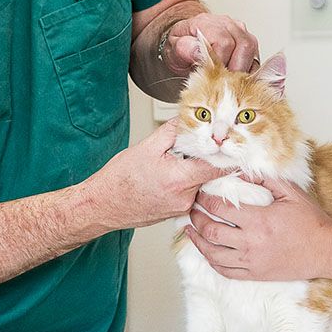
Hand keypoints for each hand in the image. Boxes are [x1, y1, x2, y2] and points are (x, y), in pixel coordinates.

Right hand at [87, 120, 222, 229]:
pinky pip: (192, 193)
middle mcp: (184, 198)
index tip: (229, 142)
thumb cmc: (119, 179)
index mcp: (179, 179)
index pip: (218, 167)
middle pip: (211, 175)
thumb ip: (174, 131)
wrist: (102, 205)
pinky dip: (187, 181)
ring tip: (176, 162)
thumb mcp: (147, 146)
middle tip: (198, 147)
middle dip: (207, 158)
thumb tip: (191, 118)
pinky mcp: (178, 212)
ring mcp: (182, 208)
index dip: (225, 153)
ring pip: (201, 183)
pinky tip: (171, 175)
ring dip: (196, 170)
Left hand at [164, 13, 258, 72]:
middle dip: (236, 69)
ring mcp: (240, 31)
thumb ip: (185, 49)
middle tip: (225, 83)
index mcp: (208, 23)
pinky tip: (236, 78)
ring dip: (244, 70)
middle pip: (244, 45)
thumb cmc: (182, 45)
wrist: (187, 40)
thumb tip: (198, 51)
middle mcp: (227, 24)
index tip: (214, 77)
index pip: (224, 43)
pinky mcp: (248, 40)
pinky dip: (248, 70)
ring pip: (253, 50)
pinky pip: (255, 56)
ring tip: (229, 81)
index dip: (221, 64)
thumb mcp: (174, 48)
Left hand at [185, 177, 331, 280]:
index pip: (220, 208)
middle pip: (211, 231)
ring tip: (190, 231)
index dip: (206, 200)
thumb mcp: (290, 191)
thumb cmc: (310, 220)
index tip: (201, 194)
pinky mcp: (255, 274)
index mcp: (258, 220)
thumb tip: (243, 171)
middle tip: (191, 210)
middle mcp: (251, 243)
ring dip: (198, 241)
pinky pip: (226, 271)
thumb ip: (265, 178)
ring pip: (213, 254)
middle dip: (196, 219)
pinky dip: (212, 261)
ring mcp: (251, 261)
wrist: (326, 250)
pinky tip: (207, 252)